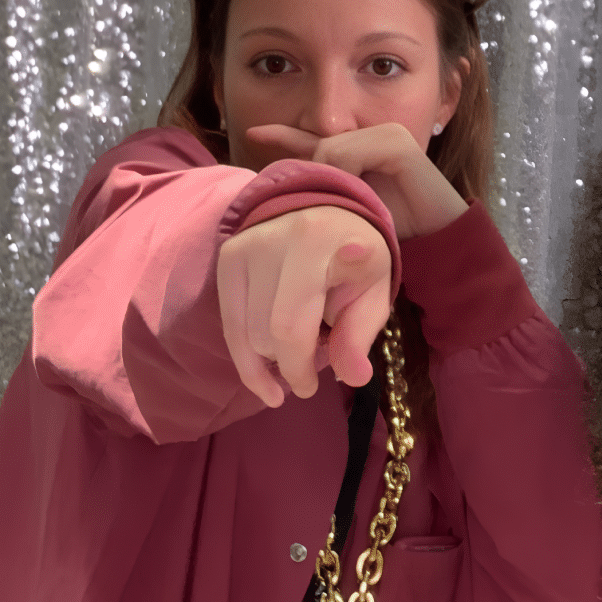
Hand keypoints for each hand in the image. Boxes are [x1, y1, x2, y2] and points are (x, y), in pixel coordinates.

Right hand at [217, 205, 392, 407]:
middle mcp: (272, 240)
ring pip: (245, 333)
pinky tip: (264, 379)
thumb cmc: (357, 259)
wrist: (326, 212)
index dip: (299, 365)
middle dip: (289, 367)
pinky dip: (245, 357)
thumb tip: (355, 378)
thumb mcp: (373, 293)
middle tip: (311, 376)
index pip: (291, 325)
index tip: (312, 389)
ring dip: (270, 361)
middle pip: (265, 333)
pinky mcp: (227, 258)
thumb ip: (360, 335)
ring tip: (297, 361)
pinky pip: (229, 323)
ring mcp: (243, 246)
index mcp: (315, 243)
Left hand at [247, 122, 468, 239]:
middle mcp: (374, 134)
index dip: (284, 135)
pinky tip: (368, 196)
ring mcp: (387, 135)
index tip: (254, 133)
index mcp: (361, 150)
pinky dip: (350, 176)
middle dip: (316, 175)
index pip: (315, 140)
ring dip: (336, 182)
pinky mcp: (398, 143)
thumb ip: (326, 190)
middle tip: (341, 207)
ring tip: (361, 208)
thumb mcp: (351, 210)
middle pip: (319, 149)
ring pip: (330, 152)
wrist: (439, 244)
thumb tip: (287, 183)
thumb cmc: (396, 233)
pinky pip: (349, 154)